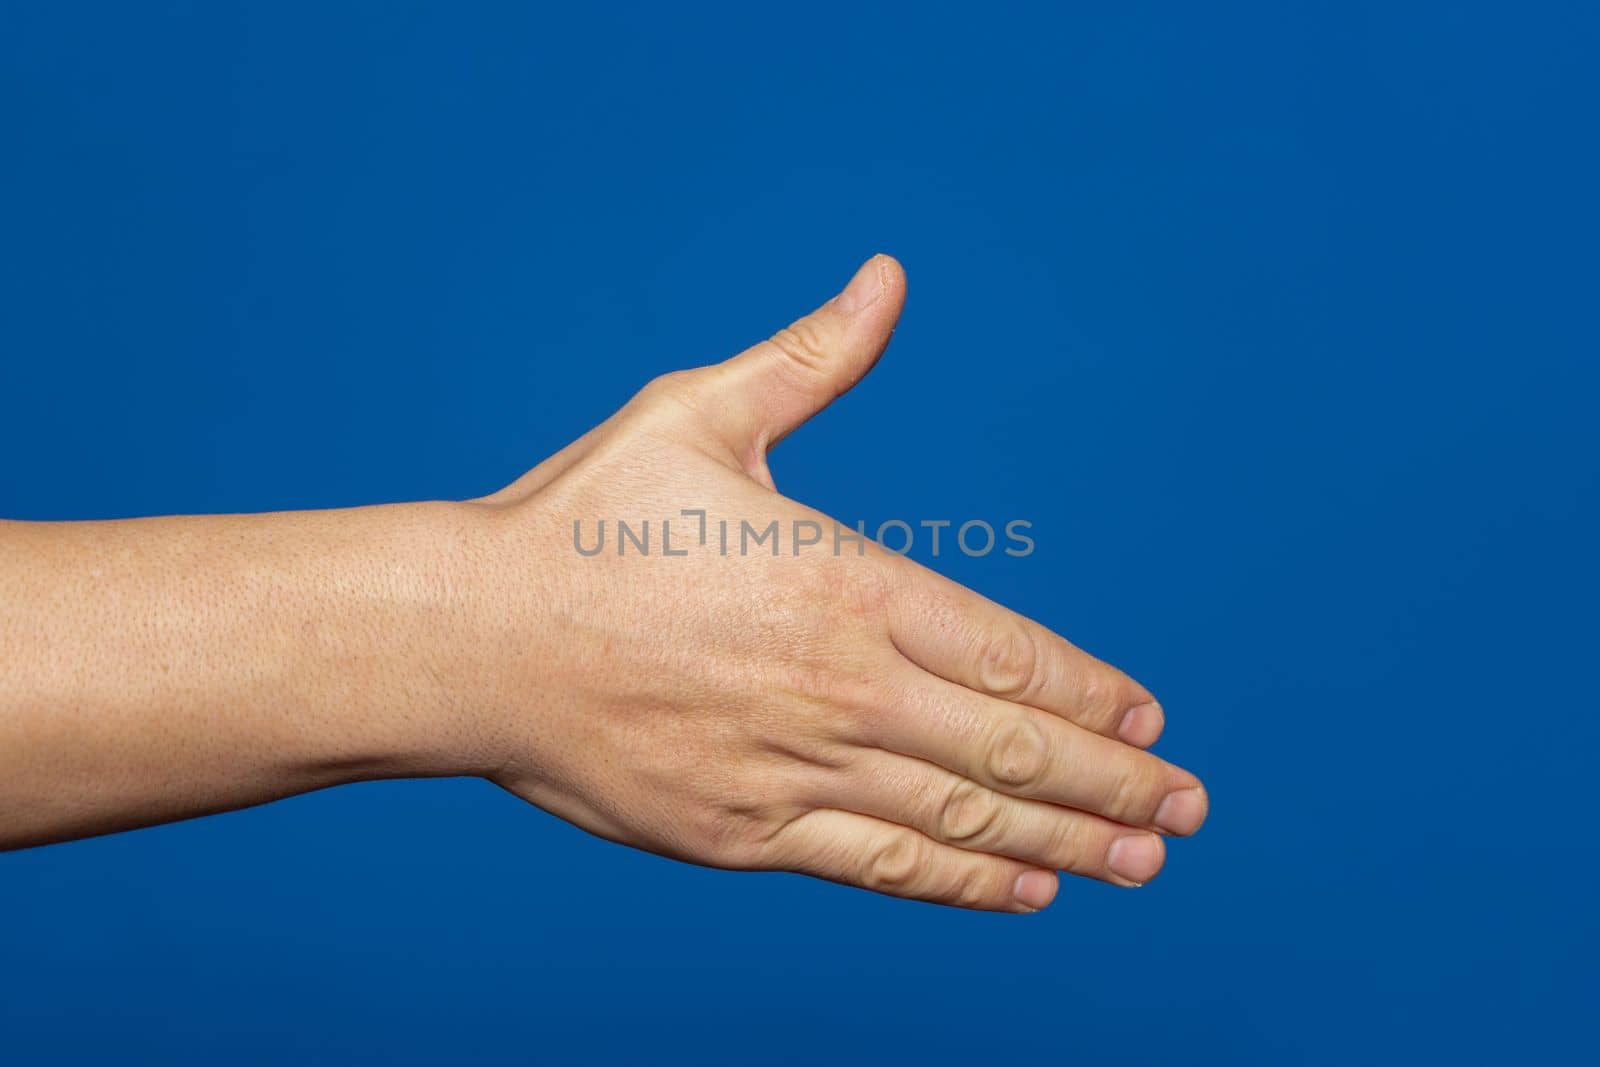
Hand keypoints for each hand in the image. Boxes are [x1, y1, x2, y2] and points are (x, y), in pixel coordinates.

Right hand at [452, 256, 1207, 910]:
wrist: (468, 638)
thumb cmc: (583, 522)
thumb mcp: (697, 414)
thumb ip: (810, 360)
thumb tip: (888, 278)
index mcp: (840, 582)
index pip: (1005, 651)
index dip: (1088, 692)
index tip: (1147, 718)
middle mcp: (835, 684)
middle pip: (1008, 746)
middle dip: (1112, 780)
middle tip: (1187, 807)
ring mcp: (791, 766)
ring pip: (960, 816)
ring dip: (1068, 843)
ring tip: (1142, 861)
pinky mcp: (742, 832)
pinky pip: (878, 865)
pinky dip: (960, 879)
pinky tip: (1026, 889)